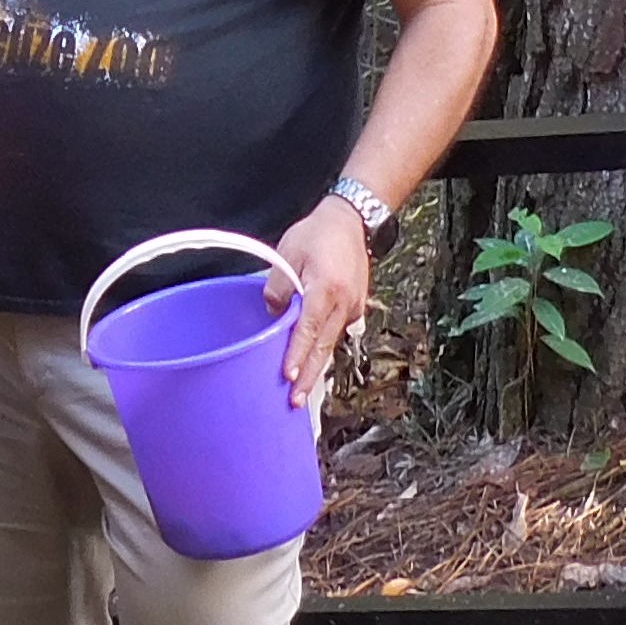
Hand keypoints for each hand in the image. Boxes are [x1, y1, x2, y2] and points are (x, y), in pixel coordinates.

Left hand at [268, 199, 369, 407]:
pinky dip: (322, 349)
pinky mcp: (353, 307)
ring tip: (300, 392)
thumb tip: (272, 314)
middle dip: (309, 376)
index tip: (289, 376)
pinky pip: (335, 334)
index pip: (308, 328)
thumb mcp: (288, 253)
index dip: (298, 354)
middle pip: (323, 346)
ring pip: (331, 343)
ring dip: (316, 367)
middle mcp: (343, 303)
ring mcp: (352, 307)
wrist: (351, 222)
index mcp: (326, 288)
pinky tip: (311, 364)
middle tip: (294, 403)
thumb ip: (278, 286)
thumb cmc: (316, 235)